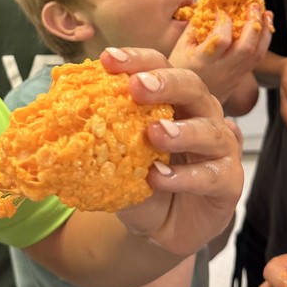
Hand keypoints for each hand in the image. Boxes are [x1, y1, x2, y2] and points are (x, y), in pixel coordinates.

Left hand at [99, 46, 243, 257]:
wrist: (161, 228)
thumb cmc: (143, 182)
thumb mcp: (117, 156)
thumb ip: (101, 134)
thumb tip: (58, 115)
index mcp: (173, 99)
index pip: (159, 67)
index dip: (136, 60)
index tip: (108, 59)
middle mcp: (200, 115)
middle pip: (192, 87)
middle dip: (165, 83)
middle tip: (136, 87)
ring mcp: (219, 147)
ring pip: (209, 129)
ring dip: (180, 130)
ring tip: (154, 133)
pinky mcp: (228, 181)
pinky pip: (211, 175)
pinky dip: (184, 176)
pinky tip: (159, 178)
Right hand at [169, 6, 272, 106]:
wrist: (186, 103)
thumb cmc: (180, 71)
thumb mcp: (180, 47)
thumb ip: (194, 26)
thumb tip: (209, 4)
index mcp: (203, 62)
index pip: (221, 40)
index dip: (225, 22)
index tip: (222, 9)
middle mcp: (222, 70)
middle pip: (247, 47)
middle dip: (253, 23)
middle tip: (254, 5)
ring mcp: (234, 76)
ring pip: (257, 55)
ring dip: (265, 32)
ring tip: (266, 14)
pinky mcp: (241, 78)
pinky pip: (257, 60)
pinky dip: (263, 42)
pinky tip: (263, 28)